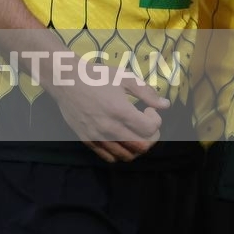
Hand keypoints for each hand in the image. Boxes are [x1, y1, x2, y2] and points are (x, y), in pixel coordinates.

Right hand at [47, 61, 168, 163]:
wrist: (67, 81)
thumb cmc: (97, 76)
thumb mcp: (125, 78)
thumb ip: (147, 93)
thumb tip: (166, 105)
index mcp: (120, 110)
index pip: (150, 129)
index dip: (156, 120)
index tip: (148, 109)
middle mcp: (109, 127)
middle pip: (142, 146)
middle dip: (151, 136)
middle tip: (146, 123)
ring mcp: (97, 136)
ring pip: (126, 155)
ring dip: (137, 145)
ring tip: (134, 131)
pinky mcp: (87, 140)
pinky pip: (109, 157)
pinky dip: (121, 151)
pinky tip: (121, 136)